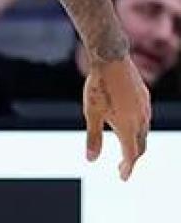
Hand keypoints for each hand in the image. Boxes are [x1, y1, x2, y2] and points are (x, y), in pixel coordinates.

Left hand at [83, 55, 149, 179]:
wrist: (111, 60)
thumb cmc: (98, 87)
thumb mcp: (91, 114)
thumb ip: (93, 138)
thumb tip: (91, 159)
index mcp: (128, 127)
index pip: (131, 155)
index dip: (127, 168)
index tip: (123, 177)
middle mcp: (141, 120)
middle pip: (141, 146)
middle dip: (132, 158)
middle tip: (123, 167)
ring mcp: (145, 108)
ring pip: (144, 132)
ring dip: (137, 143)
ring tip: (127, 147)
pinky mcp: (145, 98)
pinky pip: (145, 118)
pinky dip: (139, 128)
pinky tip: (130, 124)